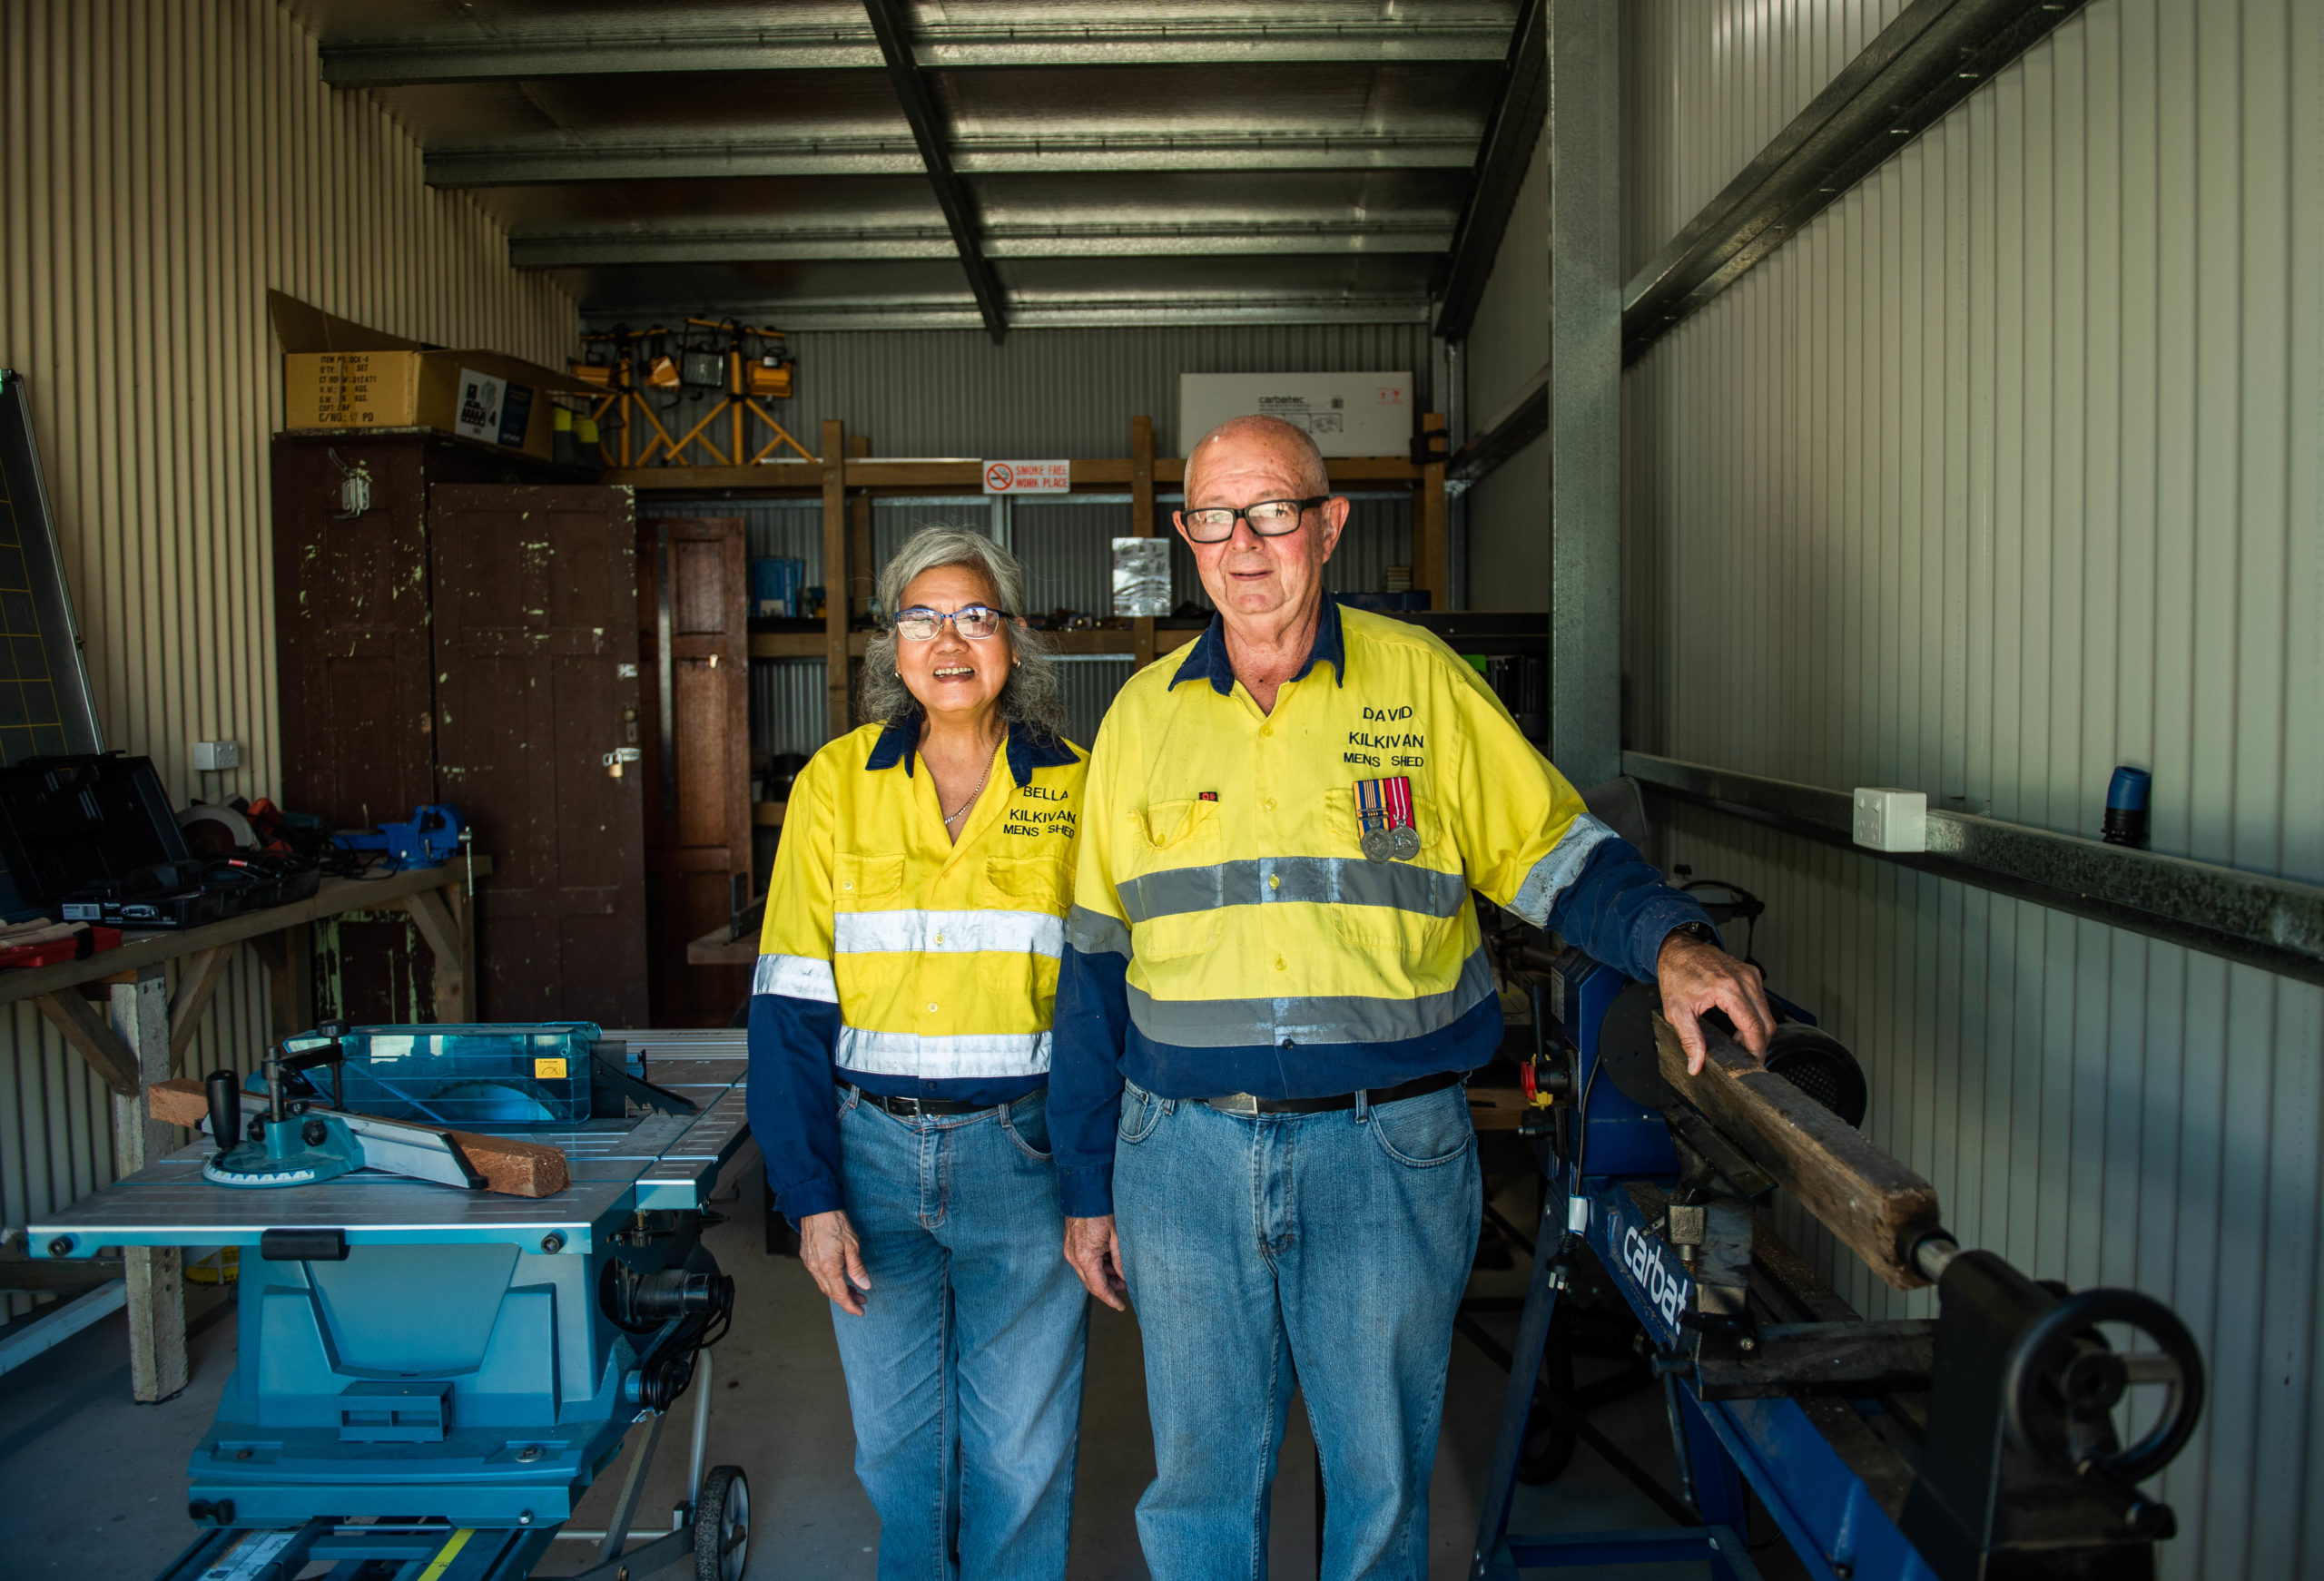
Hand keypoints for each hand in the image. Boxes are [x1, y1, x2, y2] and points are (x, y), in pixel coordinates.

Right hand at [799, 1209, 871, 1315]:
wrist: (815, 1206)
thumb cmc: (835, 1222)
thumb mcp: (852, 1245)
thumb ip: (857, 1268)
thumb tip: (865, 1286)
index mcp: (828, 1267)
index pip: (840, 1295)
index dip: (851, 1306)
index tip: (861, 1312)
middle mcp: (815, 1268)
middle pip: (831, 1292)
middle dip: (847, 1299)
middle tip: (862, 1300)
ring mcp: (809, 1263)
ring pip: (824, 1285)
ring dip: (838, 1291)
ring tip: (854, 1290)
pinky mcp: (806, 1256)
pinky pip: (818, 1276)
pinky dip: (830, 1281)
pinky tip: (839, 1277)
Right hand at [1063, 1215, 1128, 1311]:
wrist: (1085, 1191)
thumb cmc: (1103, 1211)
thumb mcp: (1118, 1237)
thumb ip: (1121, 1261)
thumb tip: (1126, 1279)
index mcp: (1086, 1257)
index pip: (1098, 1288)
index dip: (1110, 1299)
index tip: (1121, 1306)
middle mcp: (1074, 1256)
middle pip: (1091, 1283)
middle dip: (1108, 1288)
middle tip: (1125, 1287)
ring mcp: (1070, 1250)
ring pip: (1087, 1273)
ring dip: (1103, 1276)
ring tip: (1120, 1273)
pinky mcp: (1070, 1244)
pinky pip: (1083, 1262)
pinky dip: (1096, 1266)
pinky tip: (1109, 1260)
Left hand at [1657, 931, 1775, 1074]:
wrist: (1678, 948)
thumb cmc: (1676, 974)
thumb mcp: (1677, 1011)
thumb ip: (1690, 1040)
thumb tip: (1696, 1064)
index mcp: (1729, 989)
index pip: (1754, 1027)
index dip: (1756, 1050)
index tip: (1752, 1065)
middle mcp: (1745, 980)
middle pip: (1767, 1022)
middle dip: (1759, 1045)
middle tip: (1746, 1059)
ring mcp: (1750, 975)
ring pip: (1767, 1013)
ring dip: (1758, 1032)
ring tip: (1740, 1045)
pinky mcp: (1751, 974)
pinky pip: (1761, 1002)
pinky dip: (1756, 1018)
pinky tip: (1741, 1027)